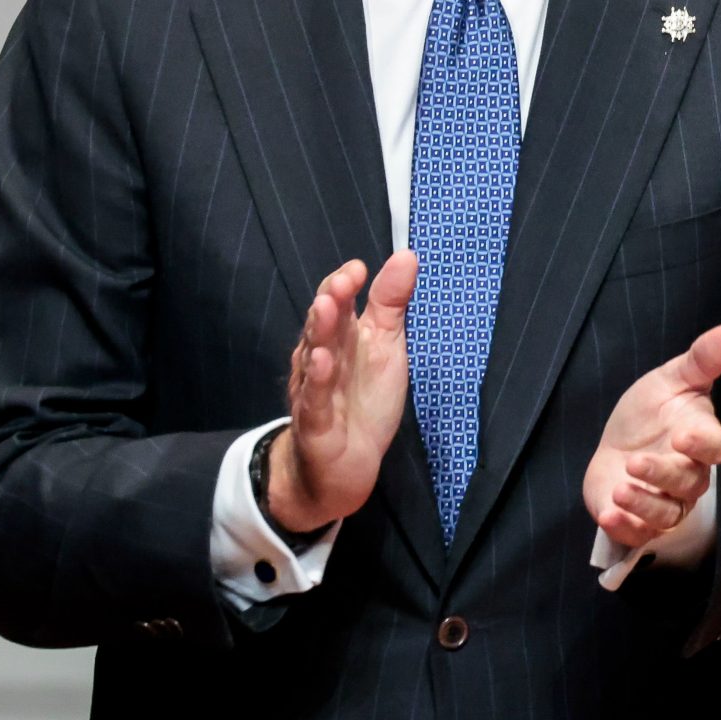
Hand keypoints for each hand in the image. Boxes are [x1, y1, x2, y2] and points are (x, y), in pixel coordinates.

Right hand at [267, 252, 417, 534]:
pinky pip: (314, 399)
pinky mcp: (315, 423)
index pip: (336, 303)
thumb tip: (407, 255)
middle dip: (330, 302)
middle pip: (323, 325)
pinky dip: (316, 380)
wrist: (345, 464)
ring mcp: (315, 389)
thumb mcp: (385, 345)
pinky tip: (321, 362)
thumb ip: (391, 303)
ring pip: (314, 356)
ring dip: (320, 332)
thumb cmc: (363, 398)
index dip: (343, 285)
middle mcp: (322, 357)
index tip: (358, 268)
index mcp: (340, 337)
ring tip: (326, 308)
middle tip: (341, 282)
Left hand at [584, 325, 720, 550]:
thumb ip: (700, 360)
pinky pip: (639, 534)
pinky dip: (625, 528)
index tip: (682, 435)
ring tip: (619, 491)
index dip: (703, 445)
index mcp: (700, 440)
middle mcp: (688, 476)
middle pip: (686, 483)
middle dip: (661, 475)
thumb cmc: (650, 412)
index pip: (715, 448)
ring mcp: (665, 502)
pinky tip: (608, 515)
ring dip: (643, 504)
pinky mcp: (639, 522)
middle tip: (636, 462)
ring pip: (666, 513)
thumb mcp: (670, 379)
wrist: (618, 444)